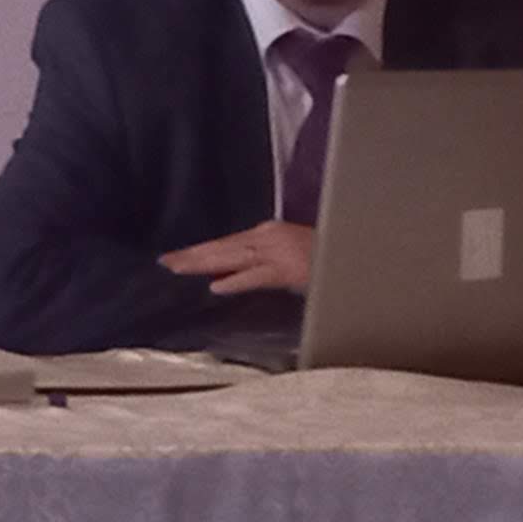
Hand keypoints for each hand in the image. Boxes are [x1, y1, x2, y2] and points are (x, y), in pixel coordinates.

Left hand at [160, 220, 317, 297]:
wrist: (357, 252)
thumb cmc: (325, 260)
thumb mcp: (285, 259)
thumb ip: (256, 265)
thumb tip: (221, 275)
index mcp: (268, 234)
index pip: (226, 244)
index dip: (200, 251)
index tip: (175, 258)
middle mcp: (269, 238)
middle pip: (223, 247)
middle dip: (193, 255)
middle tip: (165, 261)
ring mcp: (280, 252)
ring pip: (234, 258)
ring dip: (204, 263)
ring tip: (178, 268)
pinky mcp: (292, 269)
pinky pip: (259, 276)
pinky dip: (238, 280)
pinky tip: (217, 287)